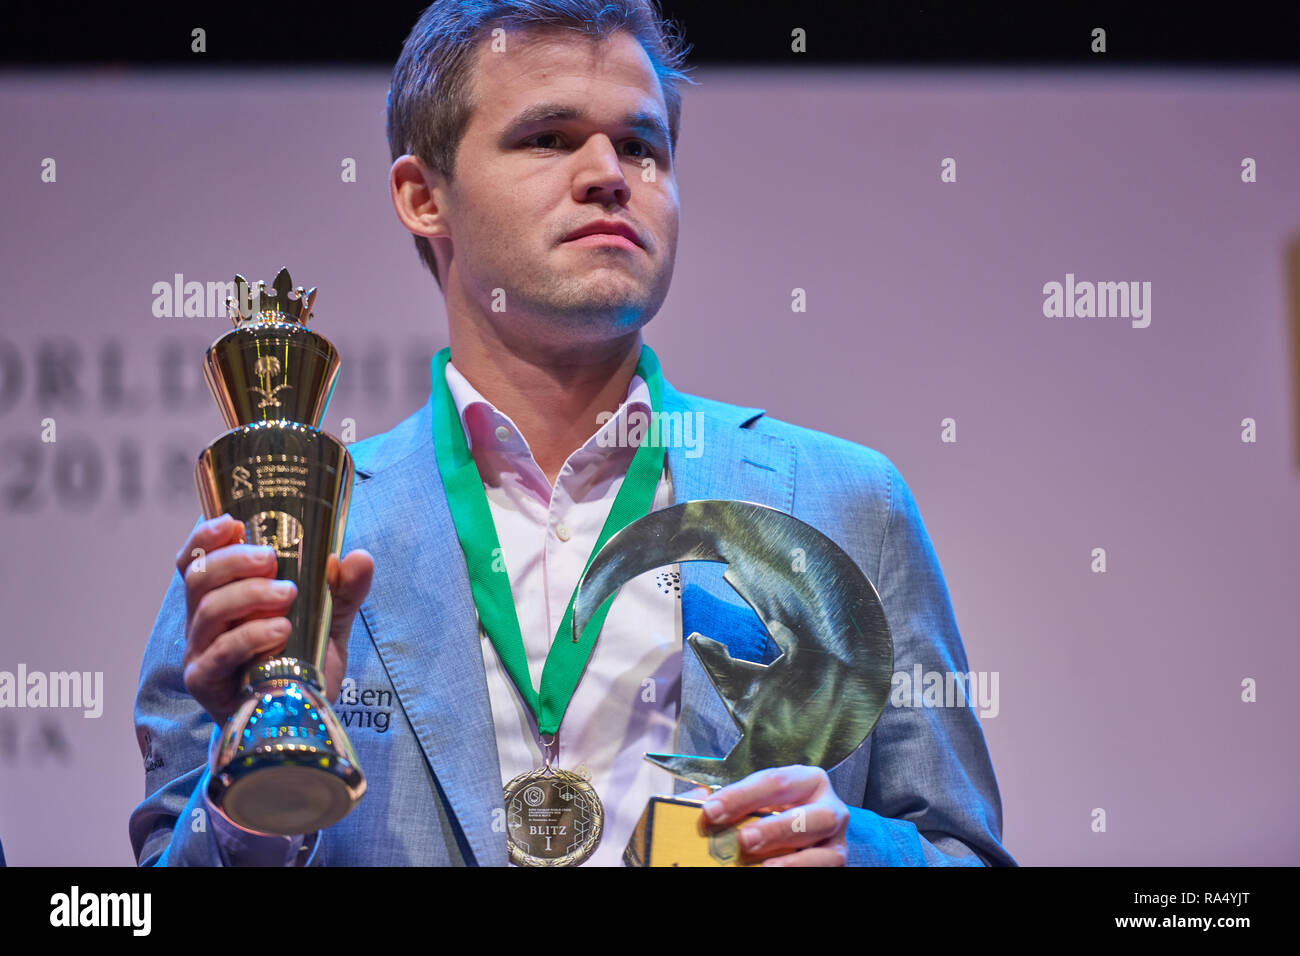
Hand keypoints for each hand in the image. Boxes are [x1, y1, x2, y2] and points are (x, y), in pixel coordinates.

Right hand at [177, 514, 373, 724]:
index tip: (234, 522)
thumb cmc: (301, 663)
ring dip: (249, 595)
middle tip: (273, 560)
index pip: (196, 560)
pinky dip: (250, 636)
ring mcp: (200, 653)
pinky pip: (218, 653)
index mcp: (223, 598)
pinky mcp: (205, 683)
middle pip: (199, 578)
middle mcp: (203, 622)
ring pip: (209, 611)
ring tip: (287, 595)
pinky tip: (280, 630)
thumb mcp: (328, 621)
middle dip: (235, 561)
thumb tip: (359, 557)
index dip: (206, 537)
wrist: (298, 720)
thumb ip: (342, 590)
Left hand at [701, 765, 848, 866]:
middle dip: (777, 829)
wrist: (793, 835)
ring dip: (795, 861)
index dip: (741, 796)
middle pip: (812, 816)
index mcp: (806, 781)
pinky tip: (773, 872)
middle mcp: (829, 808)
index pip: (774, 782)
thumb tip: (696, 801)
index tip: (710, 811)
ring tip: (765, 868)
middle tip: (744, 841)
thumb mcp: (752, 801)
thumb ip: (728, 800)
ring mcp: (836, 841)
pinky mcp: (836, 863)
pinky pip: (827, 869)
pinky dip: (800, 870)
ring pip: (828, 853)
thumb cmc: (769, 813)